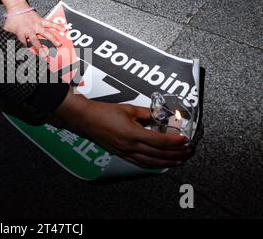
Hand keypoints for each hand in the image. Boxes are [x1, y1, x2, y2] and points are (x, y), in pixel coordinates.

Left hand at [4, 8, 65, 54]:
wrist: (16, 7)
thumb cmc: (12, 20)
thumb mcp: (6, 30)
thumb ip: (6, 39)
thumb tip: (2, 47)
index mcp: (20, 33)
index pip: (23, 45)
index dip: (26, 52)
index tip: (30, 60)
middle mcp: (29, 30)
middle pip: (35, 40)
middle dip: (40, 47)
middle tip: (45, 55)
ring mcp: (36, 25)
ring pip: (46, 32)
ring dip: (52, 38)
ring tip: (59, 44)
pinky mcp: (41, 20)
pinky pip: (50, 23)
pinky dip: (57, 26)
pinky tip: (64, 30)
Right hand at [53, 90, 192, 167]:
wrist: (87, 119)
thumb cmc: (104, 112)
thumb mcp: (129, 109)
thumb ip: (146, 113)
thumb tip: (159, 115)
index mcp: (133, 134)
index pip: (160, 141)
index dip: (174, 142)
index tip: (185, 140)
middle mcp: (130, 146)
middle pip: (158, 154)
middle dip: (175, 153)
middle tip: (187, 151)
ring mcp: (125, 152)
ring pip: (151, 162)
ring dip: (167, 162)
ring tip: (179, 160)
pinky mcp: (121, 154)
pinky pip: (140, 163)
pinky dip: (153, 164)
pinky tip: (159, 163)